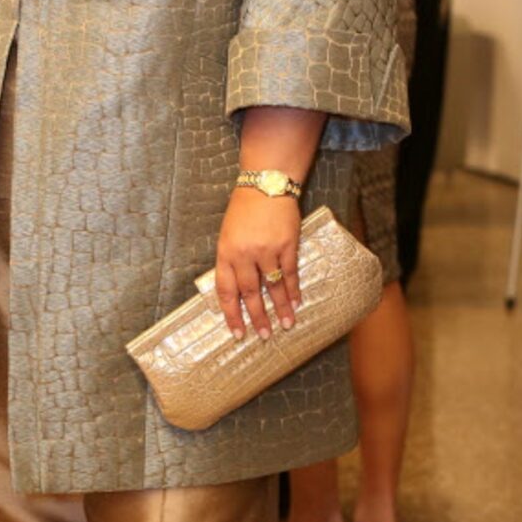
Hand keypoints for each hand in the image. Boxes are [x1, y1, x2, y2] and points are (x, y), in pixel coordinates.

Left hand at [215, 190, 302, 340]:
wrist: (265, 185)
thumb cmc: (243, 211)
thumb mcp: (227, 235)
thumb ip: (231, 261)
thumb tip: (236, 291)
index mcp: (225, 253)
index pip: (226, 291)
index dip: (232, 314)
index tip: (237, 332)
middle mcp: (244, 255)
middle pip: (250, 293)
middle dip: (257, 318)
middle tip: (263, 336)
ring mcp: (266, 250)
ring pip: (273, 287)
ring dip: (280, 309)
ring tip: (285, 326)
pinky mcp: (287, 245)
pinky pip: (290, 273)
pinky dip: (293, 290)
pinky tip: (296, 303)